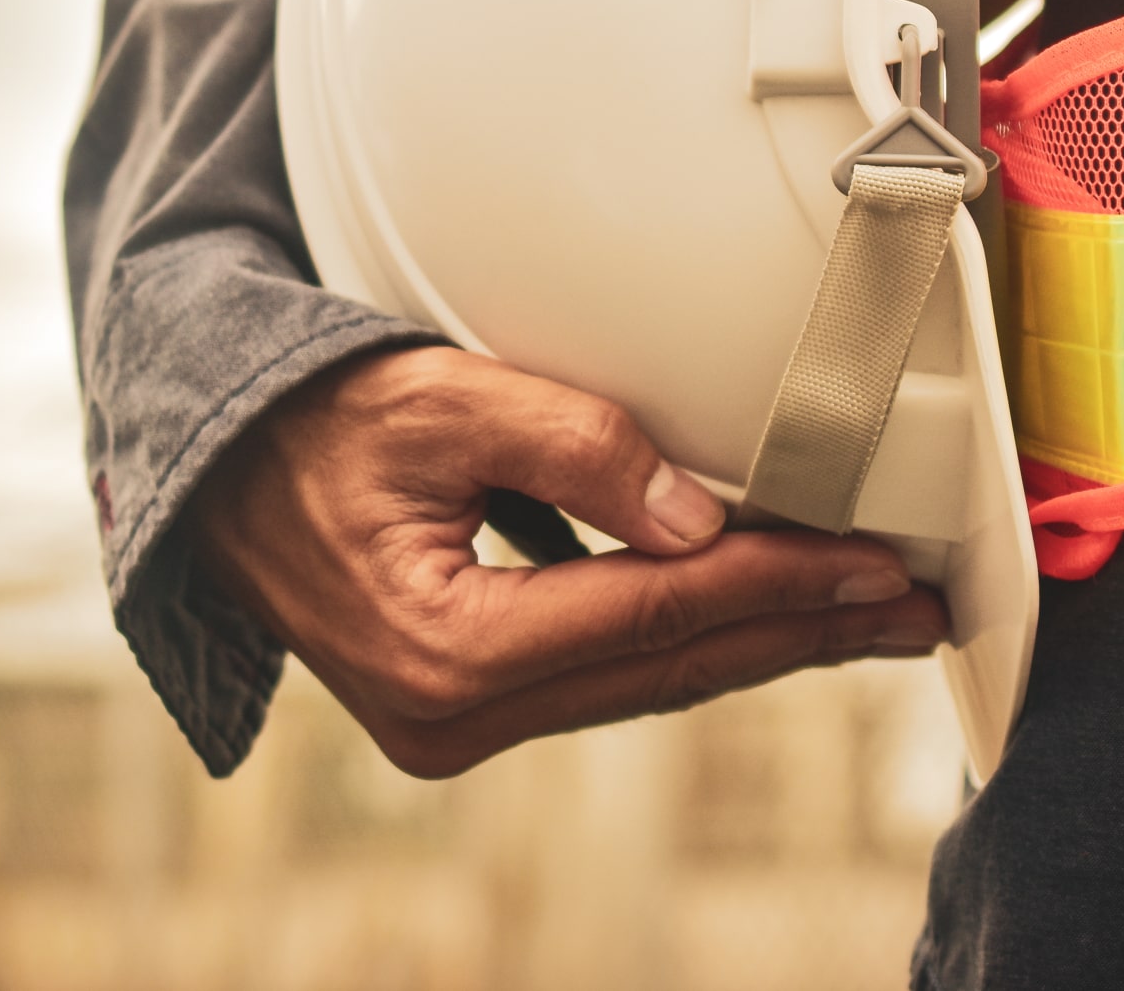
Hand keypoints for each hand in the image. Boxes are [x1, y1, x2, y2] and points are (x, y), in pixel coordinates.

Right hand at [188, 345, 947, 776]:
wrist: (210, 469)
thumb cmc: (311, 419)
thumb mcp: (438, 399)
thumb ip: (574, 446)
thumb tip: (700, 517)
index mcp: (447, 649)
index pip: (655, 613)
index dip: (779, 585)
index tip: (877, 566)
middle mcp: (453, 714)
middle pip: (667, 668)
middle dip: (799, 632)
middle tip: (912, 608)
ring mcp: (454, 724)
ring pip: (645, 682)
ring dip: (758, 644)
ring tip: (864, 617)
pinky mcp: (460, 707)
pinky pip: (604, 677)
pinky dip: (687, 641)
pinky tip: (757, 618)